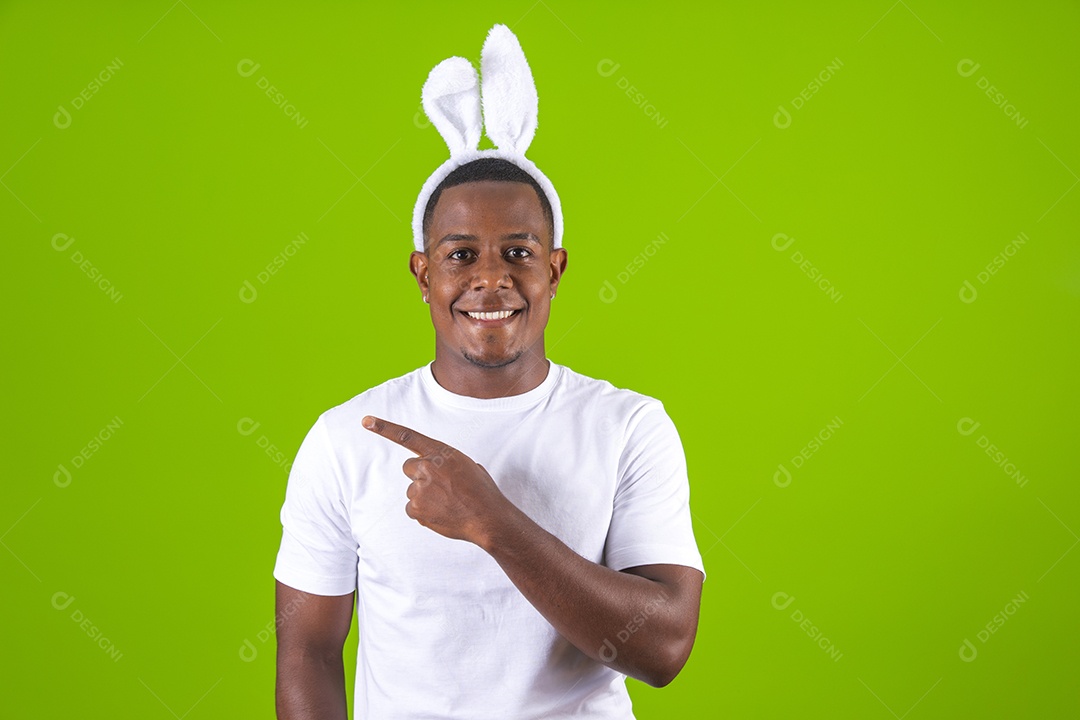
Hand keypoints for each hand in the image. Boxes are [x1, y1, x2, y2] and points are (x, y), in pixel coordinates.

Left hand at [362, 415, 510, 544]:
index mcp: (442, 452)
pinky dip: (423, 514)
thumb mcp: (469, 465)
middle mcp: (428, 466)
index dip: (385, 428)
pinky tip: (441, 515)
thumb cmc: (482, 492)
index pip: (408, 437)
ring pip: (413, 491)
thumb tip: (441, 473)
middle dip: (420, 477)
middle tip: (441, 488)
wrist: (488, 518)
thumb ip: (447, 463)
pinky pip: (412, 510)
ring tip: (447, 504)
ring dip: (425, 498)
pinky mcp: (416, 508)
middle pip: (409, 468)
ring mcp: (421, 487)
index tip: (366, 421)